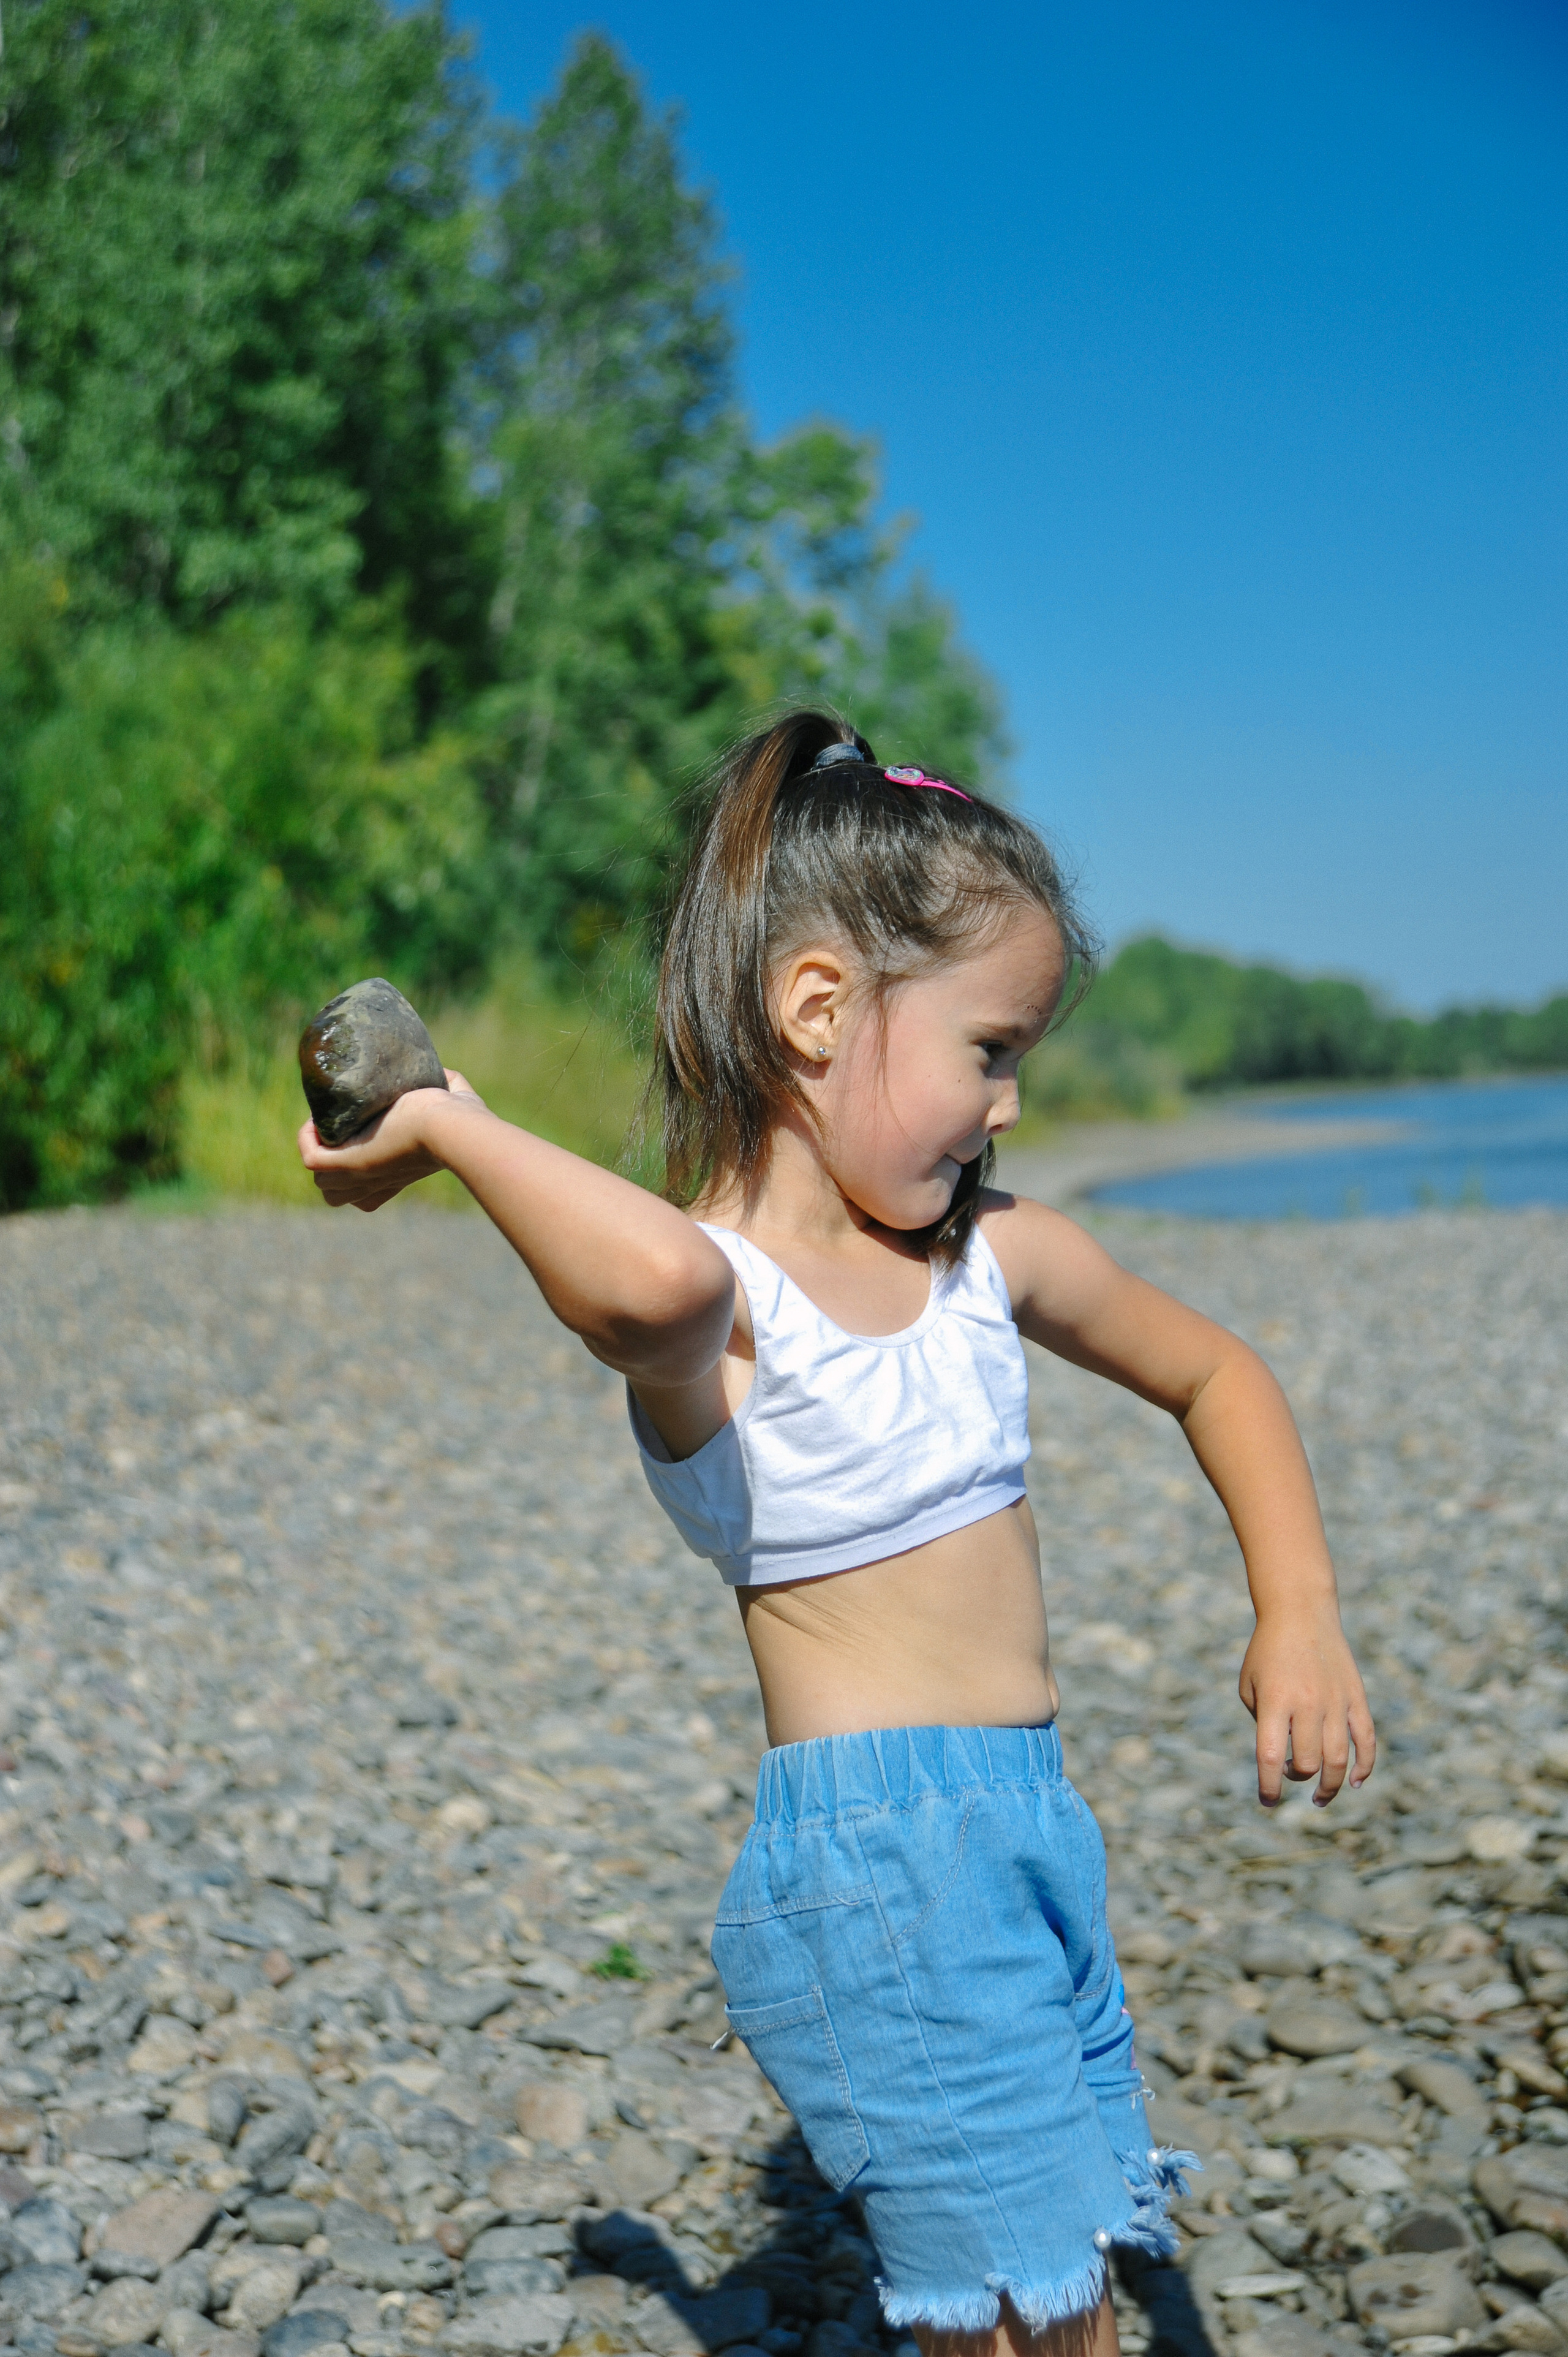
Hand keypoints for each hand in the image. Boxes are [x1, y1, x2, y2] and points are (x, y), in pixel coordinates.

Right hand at [297, 1070, 485, 1210]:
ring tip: (326, 1121)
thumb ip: (447, 1089)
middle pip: (338, 1193)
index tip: (360, 1134)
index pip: (366, 1194)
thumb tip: (440, 1074)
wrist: (451, 1126)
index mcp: (396, 1176)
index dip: (356, 1169)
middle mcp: (376, 1182)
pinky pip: (311, 1159)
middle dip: (331, 1164)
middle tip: (339, 1129)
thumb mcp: (451, 1104)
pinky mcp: (350, 1163)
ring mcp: (361, 1175)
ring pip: (323, 1182)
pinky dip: (306, 1140)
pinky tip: (317, 1119)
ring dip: (317, 1149)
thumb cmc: (459, 1119)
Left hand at [1238, 1606, 1375, 1808]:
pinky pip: (1367, 1741)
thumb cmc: (1266, 1653)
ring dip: (1330, 1785)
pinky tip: (1355, 1783)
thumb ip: (1262, 1725)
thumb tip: (1281, 1761)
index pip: (1269, 1757)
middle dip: (1297, 1778)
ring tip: (1319, 1796)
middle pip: (1307, 1762)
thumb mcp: (1249, 1686)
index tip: (1268, 1801)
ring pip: (1338, 1759)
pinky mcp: (1357, 1698)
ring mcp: (1336, 1701)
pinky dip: (1364, 1767)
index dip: (1269, 1786)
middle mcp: (1307, 1703)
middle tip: (1289, 1773)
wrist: (1300, 1613)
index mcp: (1274, 1701)